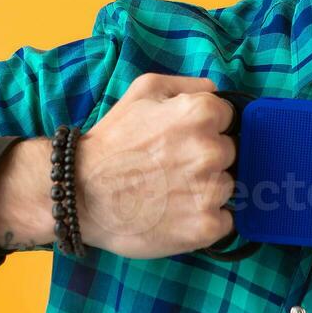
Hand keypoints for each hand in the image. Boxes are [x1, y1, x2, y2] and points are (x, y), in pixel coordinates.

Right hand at [74, 73, 235, 258]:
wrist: (82, 194)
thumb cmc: (111, 141)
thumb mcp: (143, 91)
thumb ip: (187, 85)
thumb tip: (216, 91)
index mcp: (200, 113)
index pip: (228, 118)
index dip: (206, 127)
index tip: (183, 139)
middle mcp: (211, 150)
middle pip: (230, 153)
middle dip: (206, 158)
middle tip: (173, 167)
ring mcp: (210, 191)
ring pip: (226, 186)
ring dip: (207, 189)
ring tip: (171, 192)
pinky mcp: (206, 227)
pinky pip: (226, 220)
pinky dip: (207, 219)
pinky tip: (179, 214)